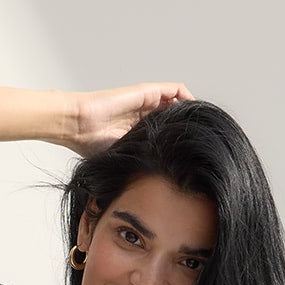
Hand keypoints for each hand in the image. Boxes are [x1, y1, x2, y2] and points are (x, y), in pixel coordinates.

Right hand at [62, 81, 194, 156]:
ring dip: (191, 113)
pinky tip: (194, 115)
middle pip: (176, 117)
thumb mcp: (123, 160)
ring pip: (178, 103)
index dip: (180, 142)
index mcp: (140, 131)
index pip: (167, 133)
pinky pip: (176, 90)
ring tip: (204, 128)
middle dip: (191, 129)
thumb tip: (155, 194)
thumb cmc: (92, 145)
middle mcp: (146, 114)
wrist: (80, 125)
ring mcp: (148, 102)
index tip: (193, 158)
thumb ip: (139, 166)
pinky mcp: (148, 91)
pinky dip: (188, 99)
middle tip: (205, 144)